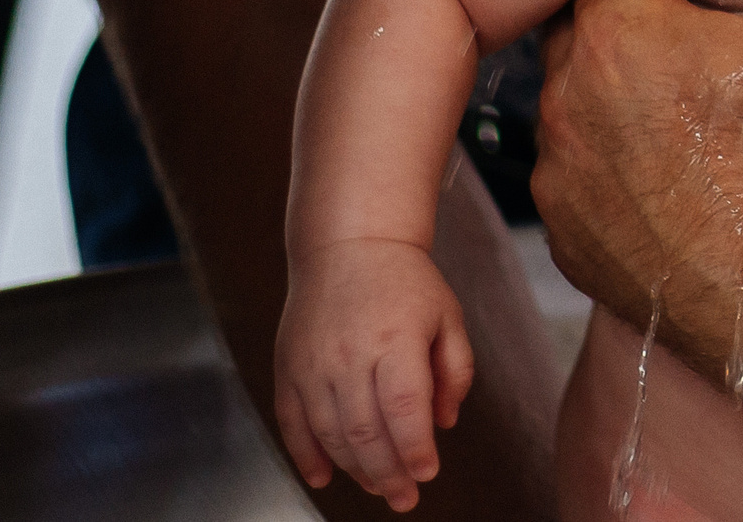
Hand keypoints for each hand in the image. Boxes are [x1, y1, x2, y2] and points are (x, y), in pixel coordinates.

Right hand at [275, 237, 476, 513]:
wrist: (347, 246)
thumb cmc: (406, 283)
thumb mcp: (447, 316)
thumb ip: (455, 371)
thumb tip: (444, 423)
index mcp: (397, 338)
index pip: (405, 408)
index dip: (415, 449)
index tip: (427, 474)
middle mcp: (350, 353)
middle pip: (366, 431)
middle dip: (388, 474)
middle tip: (405, 498)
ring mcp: (313, 362)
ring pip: (330, 434)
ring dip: (354, 469)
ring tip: (378, 486)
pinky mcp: (288, 367)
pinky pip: (292, 423)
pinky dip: (306, 456)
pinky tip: (325, 478)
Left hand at [530, 0, 742, 406]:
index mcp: (620, 34)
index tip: (733, 4)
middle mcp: (566, 107)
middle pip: (598, 30)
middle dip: (654, 33)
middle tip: (733, 57)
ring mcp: (565, 187)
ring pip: (588, 106)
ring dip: (637, 103)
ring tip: (722, 124)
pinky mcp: (575, 250)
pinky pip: (590, 179)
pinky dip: (631, 172)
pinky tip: (702, 184)